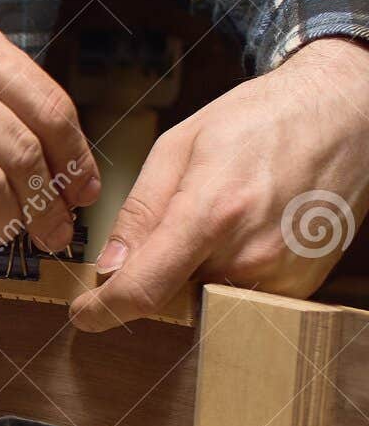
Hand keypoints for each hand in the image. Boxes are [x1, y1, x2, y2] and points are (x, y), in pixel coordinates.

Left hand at [71, 38, 368, 331]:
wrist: (345, 112)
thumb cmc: (260, 118)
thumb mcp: (179, 147)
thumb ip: (139, 211)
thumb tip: (109, 267)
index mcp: (212, 213)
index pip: (142, 290)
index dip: (103, 310)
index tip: (83, 313)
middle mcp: (250, 253)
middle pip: (171, 298)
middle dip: (149, 280)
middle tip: (156, 241)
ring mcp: (282, 274)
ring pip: (204, 300)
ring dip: (189, 276)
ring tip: (211, 222)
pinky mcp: (302, 285)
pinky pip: (239, 297)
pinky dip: (224, 275)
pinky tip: (237, 233)